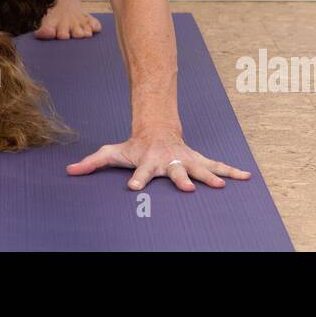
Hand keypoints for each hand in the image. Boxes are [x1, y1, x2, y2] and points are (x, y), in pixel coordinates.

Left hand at [66, 130, 250, 191]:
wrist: (157, 127)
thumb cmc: (133, 145)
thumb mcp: (112, 152)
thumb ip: (92, 163)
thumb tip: (70, 170)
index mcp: (148, 162)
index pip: (140, 172)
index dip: (136, 180)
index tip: (133, 188)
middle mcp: (168, 161)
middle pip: (175, 171)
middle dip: (181, 179)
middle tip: (188, 188)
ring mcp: (185, 160)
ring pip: (200, 167)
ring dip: (211, 175)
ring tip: (221, 185)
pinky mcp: (197, 160)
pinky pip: (216, 165)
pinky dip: (231, 171)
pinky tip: (245, 177)